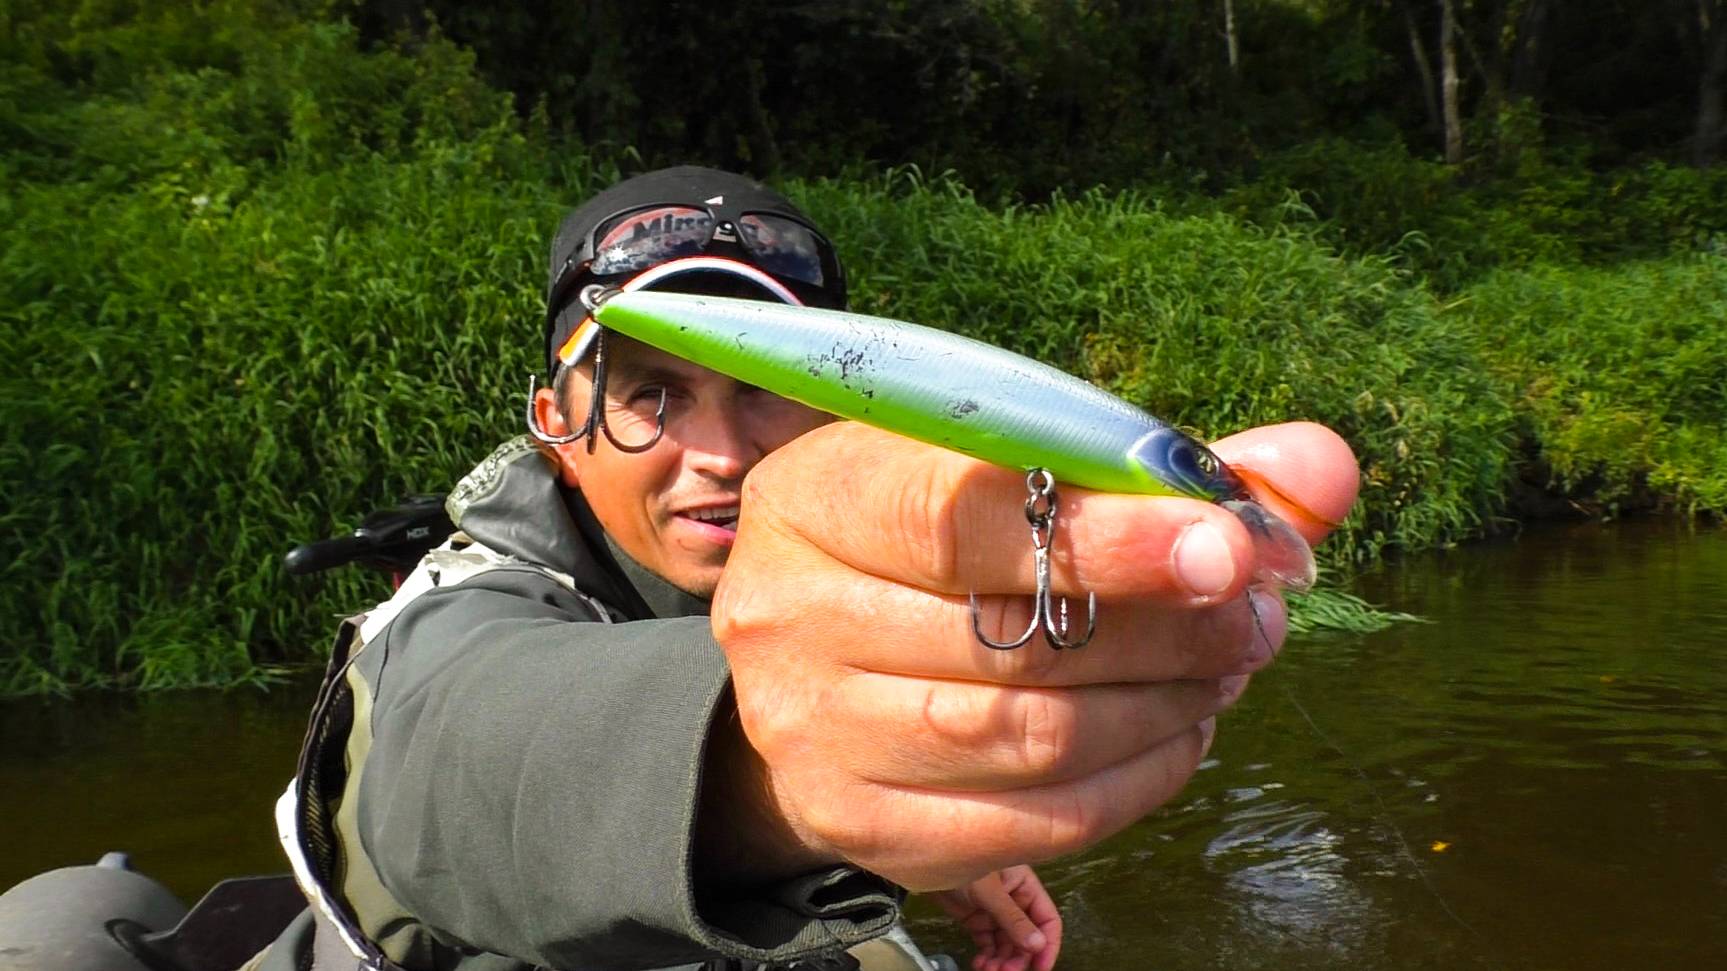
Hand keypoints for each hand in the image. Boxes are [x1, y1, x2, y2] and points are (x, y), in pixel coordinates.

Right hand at [708, 421, 1357, 890]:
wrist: (816, 662)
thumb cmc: (932, 546)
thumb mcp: (1005, 474)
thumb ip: (1154, 467)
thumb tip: (1317, 468)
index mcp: (817, 493)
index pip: (959, 516)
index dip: (1107, 536)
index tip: (1229, 546)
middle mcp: (786, 612)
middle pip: (1011, 640)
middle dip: (1169, 630)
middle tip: (1259, 611)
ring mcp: (810, 730)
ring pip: (1031, 738)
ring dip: (1166, 704)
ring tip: (1226, 666)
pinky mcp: (857, 822)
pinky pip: (1033, 823)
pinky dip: (1137, 779)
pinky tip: (1178, 733)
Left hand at [930, 865, 1062, 970]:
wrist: (924, 857)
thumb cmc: (960, 859)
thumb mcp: (989, 891)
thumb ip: (1013, 919)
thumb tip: (1037, 945)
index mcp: (1025, 885)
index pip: (1047, 919)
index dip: (1048, 945)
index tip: (1041, 968)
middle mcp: (1014, 899)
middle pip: (1026, 937)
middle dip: (1018, 957)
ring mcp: (995, 911)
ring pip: (1006, 944)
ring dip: (1001, 961)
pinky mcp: (977, 919)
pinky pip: (988, 943)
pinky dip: (986, 957)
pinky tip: (979, 965)